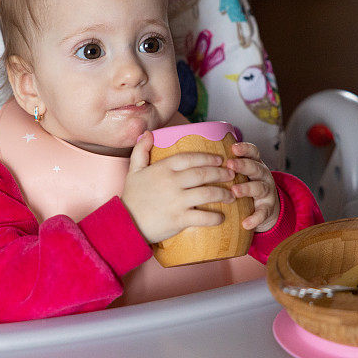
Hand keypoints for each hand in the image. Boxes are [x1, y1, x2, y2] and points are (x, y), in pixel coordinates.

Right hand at [122, 131, 236, 243]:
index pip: (190, 158)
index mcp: (163, 169)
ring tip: (232, 196)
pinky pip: (203, 217)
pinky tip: (221, 218)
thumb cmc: (132, 197)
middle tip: (232, 175)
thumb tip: (149, 133)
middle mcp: (172, 182)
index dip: (208, 157)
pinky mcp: (179, 219)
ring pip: (207, 193)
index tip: (220, 160)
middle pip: (203, 174)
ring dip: (223, 194)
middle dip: (221, 173)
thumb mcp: (133, 171)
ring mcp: (176, 201)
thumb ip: (141, 150)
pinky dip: (215, 217)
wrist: (125, 224)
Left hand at [227, 142, 279, 232]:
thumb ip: (226, 167)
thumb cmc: (245, 186)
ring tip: (234, 191)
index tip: (233, 148)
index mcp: (254, 165)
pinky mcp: (267, 209)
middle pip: (255, 167)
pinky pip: (263, 213)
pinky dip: (255, 218)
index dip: (245, 149)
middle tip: (230, 165)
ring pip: (259, 188)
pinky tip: (246, 223)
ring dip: (247, 188)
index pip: (252, 152)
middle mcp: (262, 176)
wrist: (265, 208)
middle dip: (243, 165)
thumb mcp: (240, 174)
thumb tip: (198, 158)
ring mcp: (267, 192)